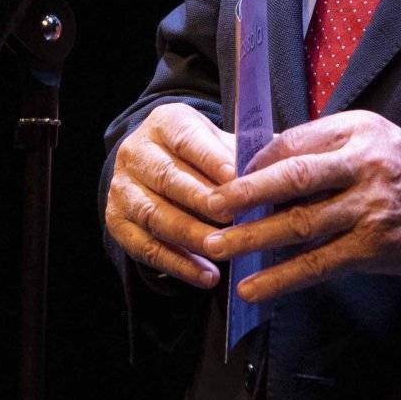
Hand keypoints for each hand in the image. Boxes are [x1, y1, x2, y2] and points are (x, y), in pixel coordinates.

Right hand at [105, 101, 237, 288]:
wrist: (156, 169)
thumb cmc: (203, 157)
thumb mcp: (221, 143)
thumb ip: (246, 154)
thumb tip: (282, 169)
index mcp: (164, 123)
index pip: (187, 139)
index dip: (212, 160)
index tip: (238, 180)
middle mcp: (136, 152)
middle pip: (168, 178)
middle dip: (202, 201)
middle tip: (234, 221)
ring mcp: (122, 188)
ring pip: (155, 214)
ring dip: (191, 236)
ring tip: (223, 252)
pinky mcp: (117, 222)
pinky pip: (146, 248)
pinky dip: (178, 264)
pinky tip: (207, 276)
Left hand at [203, 110, 400, 301]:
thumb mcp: (375, 137)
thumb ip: (327, 144)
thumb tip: (266, 159)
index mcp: (358, 131)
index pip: (294, 142)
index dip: (255, 161)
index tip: (225, 175)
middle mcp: (363, 166)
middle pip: (293, 177)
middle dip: (245, 193)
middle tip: (211, 206)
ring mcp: (369, 209)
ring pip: (300, 224)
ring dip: (254, 238)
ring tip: (217, 246)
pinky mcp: (372, 249)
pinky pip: (318, 264)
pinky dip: (282, 278)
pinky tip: (254, 287)